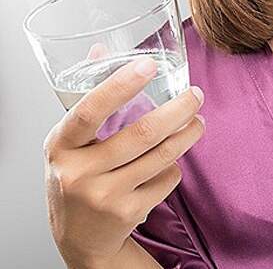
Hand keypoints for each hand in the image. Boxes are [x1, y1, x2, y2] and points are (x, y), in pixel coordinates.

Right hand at [43, 43, 204, 267]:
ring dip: (188, 134)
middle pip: (141, 133)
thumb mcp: (70, 141)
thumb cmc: (77, 178)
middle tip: (196, 95)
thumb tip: (100, 48)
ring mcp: (104, 196)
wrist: (80, 237)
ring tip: (198, 121)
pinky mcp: (128, 213)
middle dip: (178, 109)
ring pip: (162, 156)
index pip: (90, 110)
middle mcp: (79, 172)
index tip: (149, 63)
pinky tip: (171, 160)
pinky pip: (167, 179)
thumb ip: (87, 96)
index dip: (120, 85)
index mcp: (61, 146)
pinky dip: (175, 166)